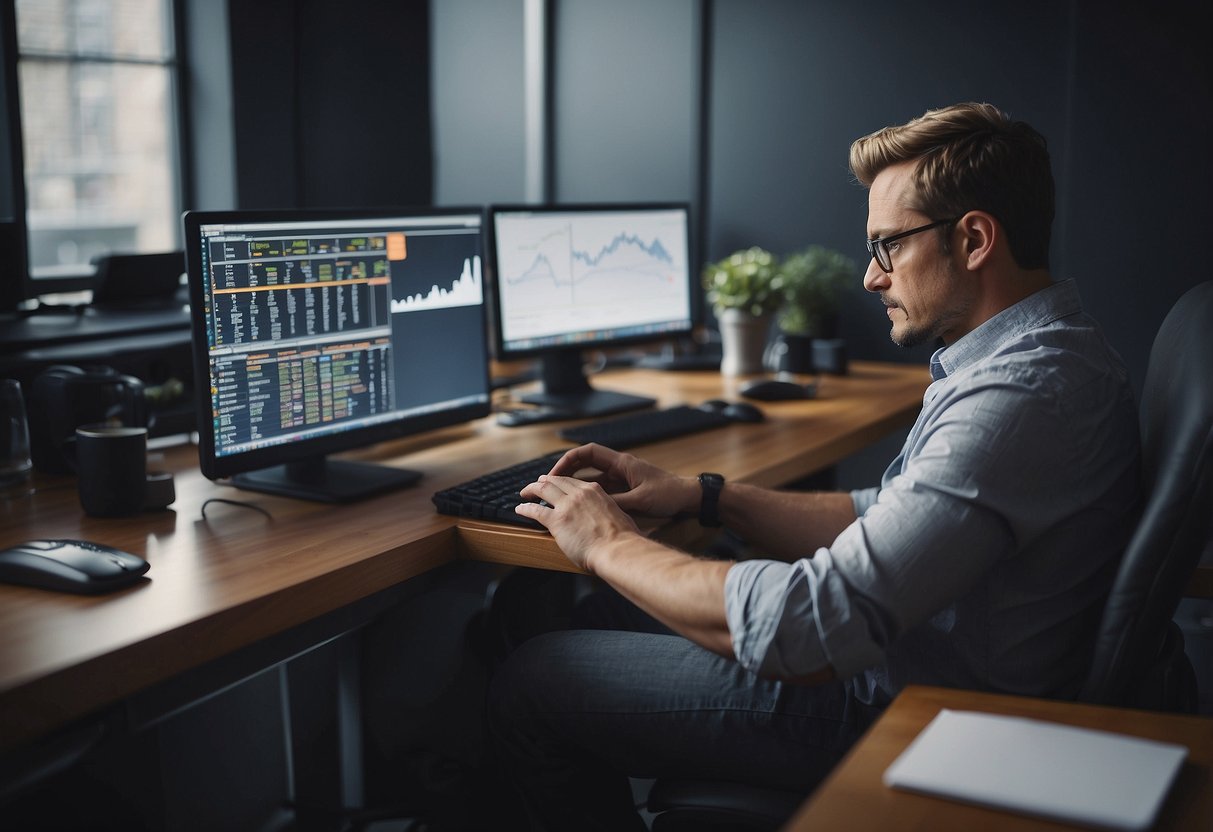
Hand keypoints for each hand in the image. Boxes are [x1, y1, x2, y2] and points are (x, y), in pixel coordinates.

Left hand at [516, 475, 641, 570]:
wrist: (617, 550)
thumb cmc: (623, 539)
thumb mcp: (620, 515)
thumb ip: (610, 512)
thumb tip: (613, 518)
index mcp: (595, 491)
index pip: (573, 481)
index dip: (561, 481)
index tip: (555, 484)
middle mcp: (579, 494)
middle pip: (556, 481)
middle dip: (544, 481)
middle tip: (537, 484)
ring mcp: (567, 506)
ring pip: (543, 490)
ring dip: (531, 489)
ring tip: (524, 493)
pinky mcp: (556, 521)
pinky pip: (535, 510)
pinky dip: (525, 508)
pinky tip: (520, 508)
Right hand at [545, 443, 698, 517]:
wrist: (687, 497)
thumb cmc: (667, 494)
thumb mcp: (640, 500)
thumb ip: (616, 501)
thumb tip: (591, 504)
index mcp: (621, 463)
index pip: (587, 453)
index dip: (568, 460)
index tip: (554, 473)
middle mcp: (618, 466)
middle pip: (585, 462)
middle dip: (566, 470)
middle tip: (548, 483)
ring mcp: (621, 477)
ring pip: (591, 476)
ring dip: (574, 482)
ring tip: (556, 493)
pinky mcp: (624, 487)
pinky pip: (600, 487)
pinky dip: (587, 492)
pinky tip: (577, 503)